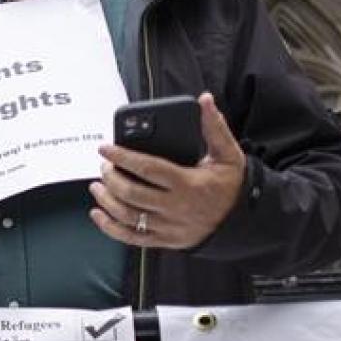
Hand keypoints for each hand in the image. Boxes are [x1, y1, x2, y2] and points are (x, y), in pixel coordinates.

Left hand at [89, 92, 245, 248]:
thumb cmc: (231, 185)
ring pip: (128, 216)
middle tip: (104, 166)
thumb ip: (214, 128)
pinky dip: (110, 227)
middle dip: (111, 178)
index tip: (105, 148)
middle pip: (132, 193)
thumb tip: (205, 100)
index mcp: (189, 184)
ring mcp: (169, 227)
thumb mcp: (228, 155)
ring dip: (106, 201)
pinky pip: (131, 237)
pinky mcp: (165, 241)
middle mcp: (176, 207)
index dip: (123, 157)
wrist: (243, 220)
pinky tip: (99, 214)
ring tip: (97, 186)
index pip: (148, 168)